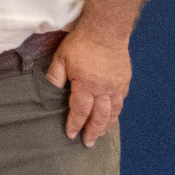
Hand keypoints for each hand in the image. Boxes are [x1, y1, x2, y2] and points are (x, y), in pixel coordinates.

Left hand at [46, 32, 131, 146]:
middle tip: (88, 143)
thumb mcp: (61, 59)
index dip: (75, 124)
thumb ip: (55, 77)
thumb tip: (50, 92)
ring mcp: (117, 86)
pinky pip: (121, 102)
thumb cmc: (81, 43)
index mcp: (86, 85)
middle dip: (93, 131)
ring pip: (114, 112)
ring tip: (100, 134)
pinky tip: (112, 117)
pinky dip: (116, 112)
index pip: (80, 111)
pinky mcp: (124, 81)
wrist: (106, 30)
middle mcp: (104, 89)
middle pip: (100, 117)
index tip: (71, 134)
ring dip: (106, 125)